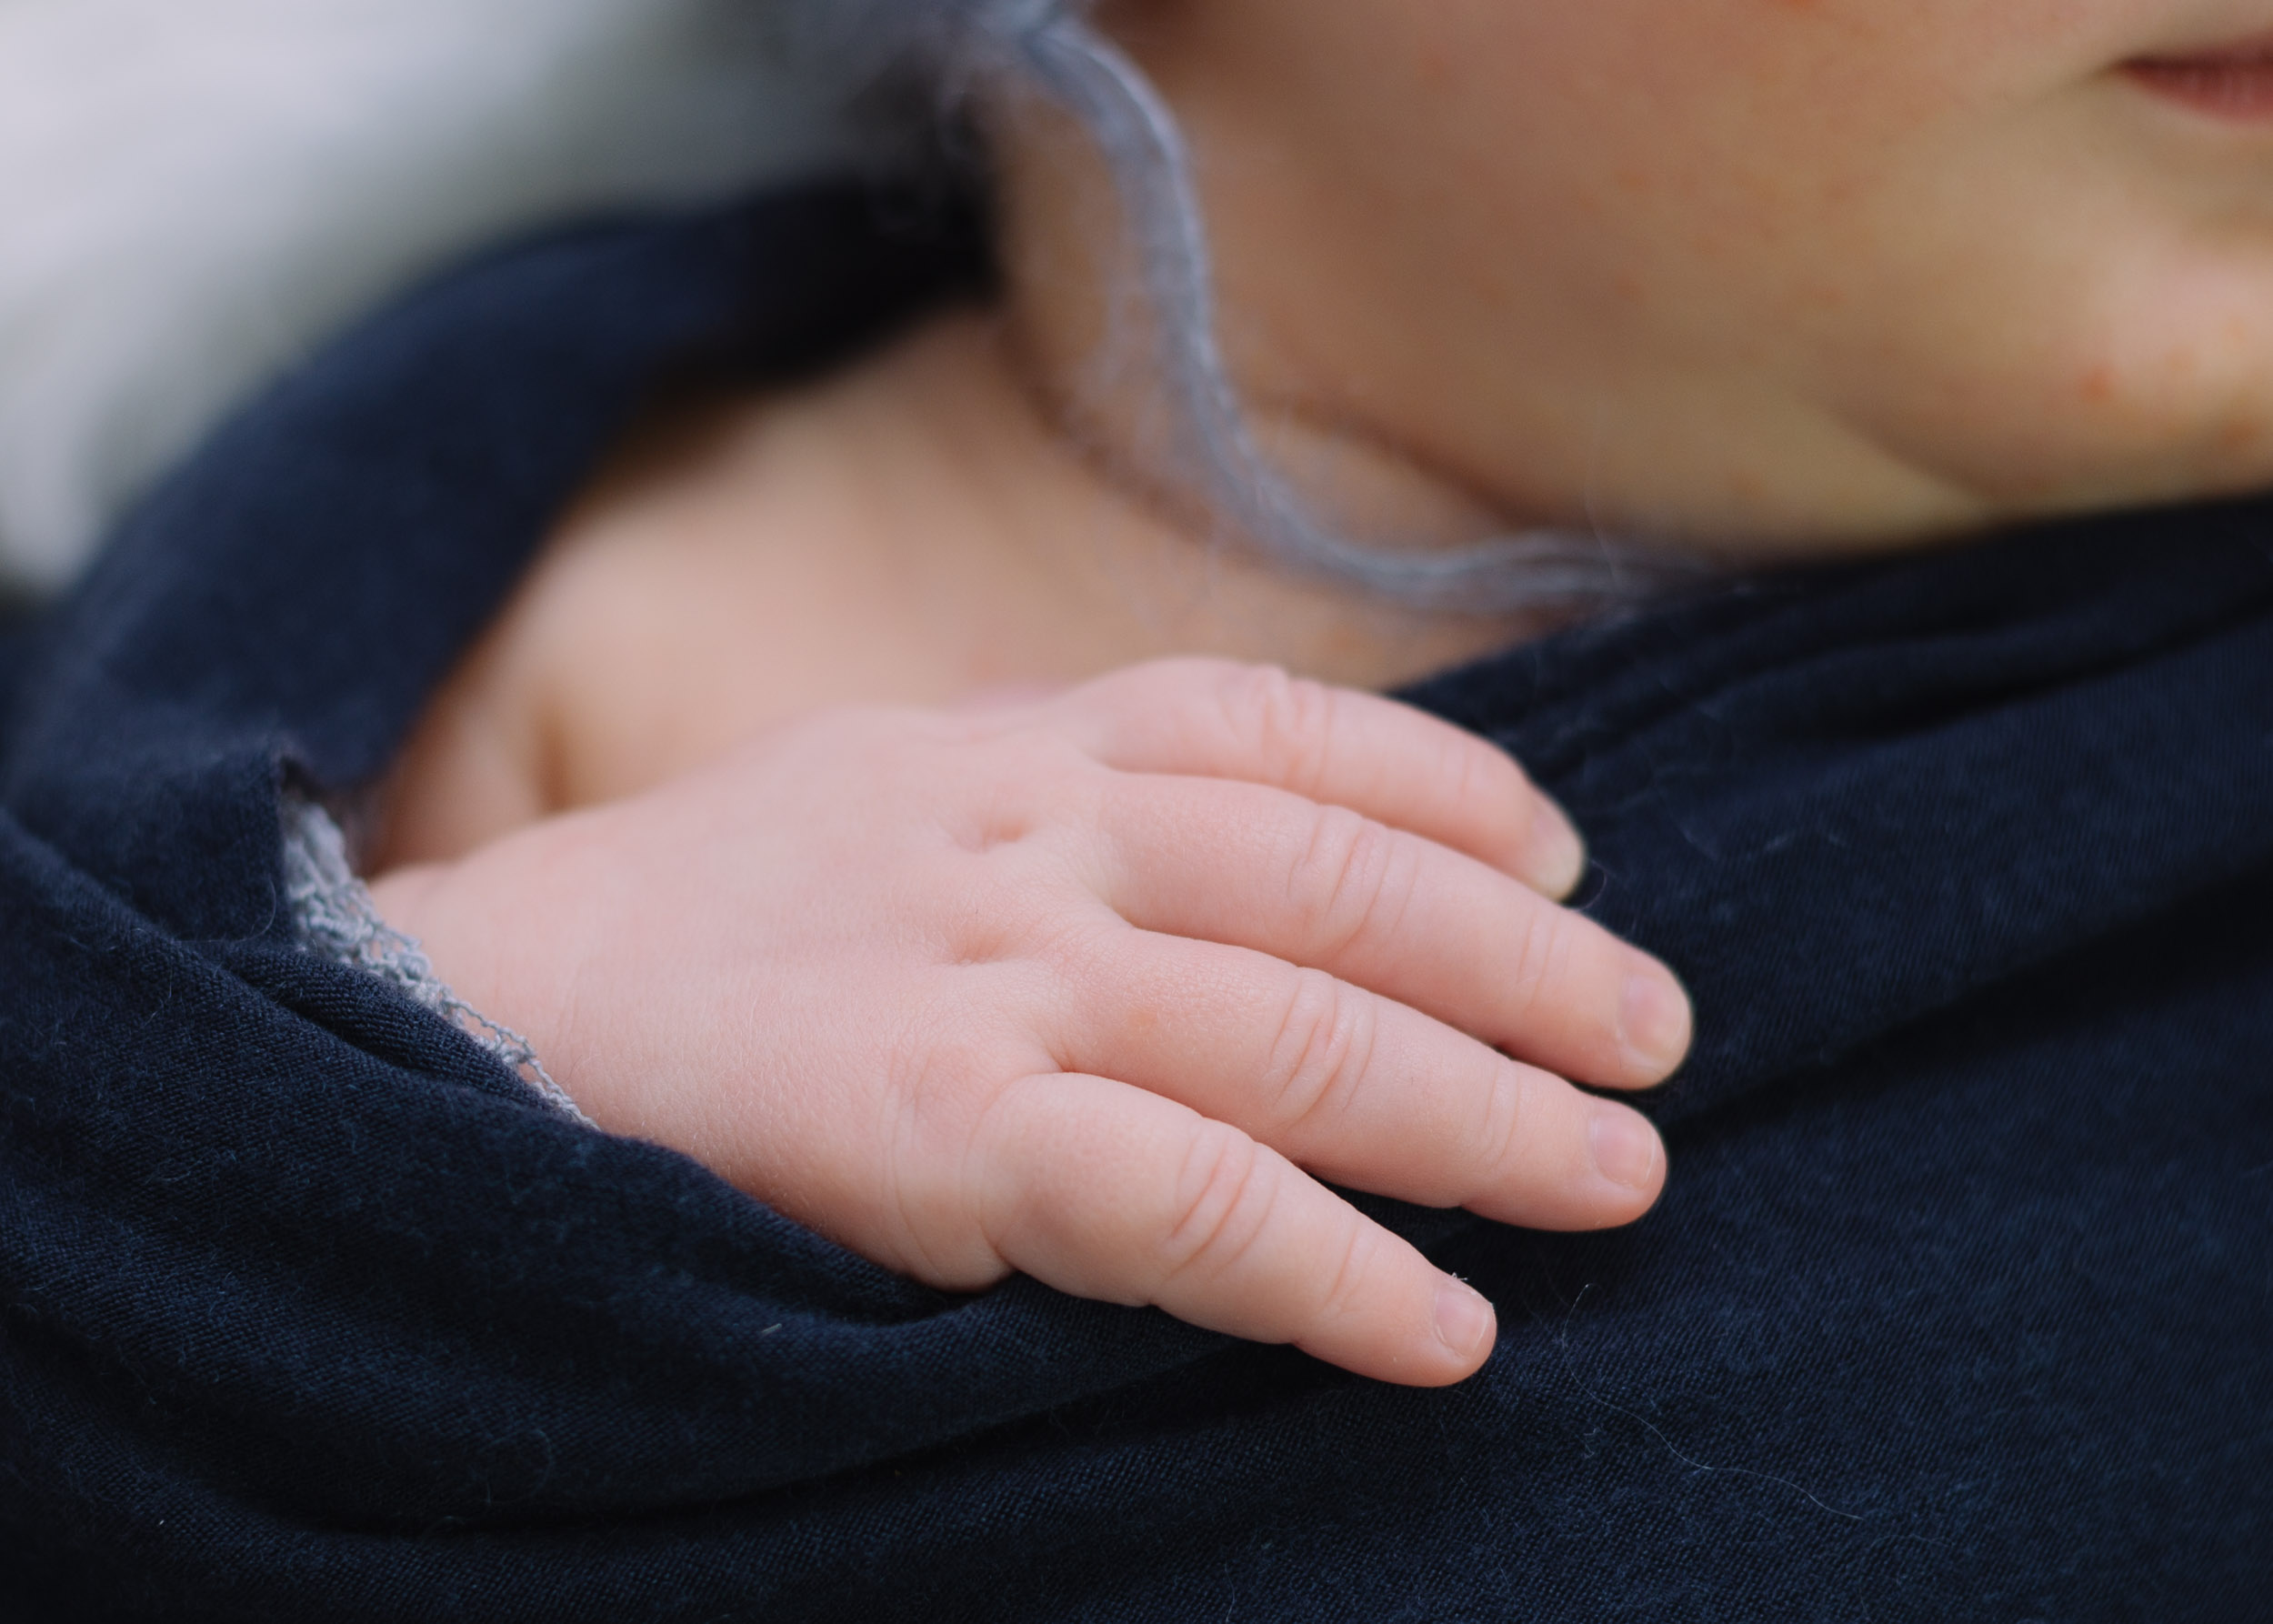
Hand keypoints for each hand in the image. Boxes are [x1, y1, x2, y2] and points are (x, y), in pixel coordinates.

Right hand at [370, 659, 1689, 1385]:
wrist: (464, 1013)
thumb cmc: (694, 927)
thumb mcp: (878, 793)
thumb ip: (1050, 804)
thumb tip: (1234, 859)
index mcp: (1011, 740)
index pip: (1281, 729)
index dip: (1450, 791)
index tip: (1567, 863)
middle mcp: (1024, 834)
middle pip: (1336, 887)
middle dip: (1522, 970)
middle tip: (1656, 1043)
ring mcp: (986, 974)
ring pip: (1297, 1039)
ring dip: (1481, 1118)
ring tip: (1615, 1181)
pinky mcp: (932, 1131)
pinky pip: (1184, 1200)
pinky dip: (1328, 1268)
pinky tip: (1439, 1331)